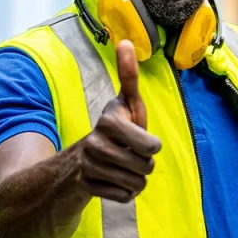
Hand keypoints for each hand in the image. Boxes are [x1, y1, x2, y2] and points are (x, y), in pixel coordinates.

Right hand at [77, 40, 161, 202]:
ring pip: (136, 184)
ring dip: (136, 178)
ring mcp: (89, 166)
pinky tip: (115, 179)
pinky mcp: (88, 186)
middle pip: (145, 167)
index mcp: (109, 120)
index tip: (142, 139)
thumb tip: (124, 40)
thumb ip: (128, 75)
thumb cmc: (118, 127)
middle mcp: (95, 143)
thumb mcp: (127, 103)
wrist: (86, 156)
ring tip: (124, 166)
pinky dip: (125, 192)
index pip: (150, 147)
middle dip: (144, 163)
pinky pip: (124, 197)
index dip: (151, 146)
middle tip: (132, 153)